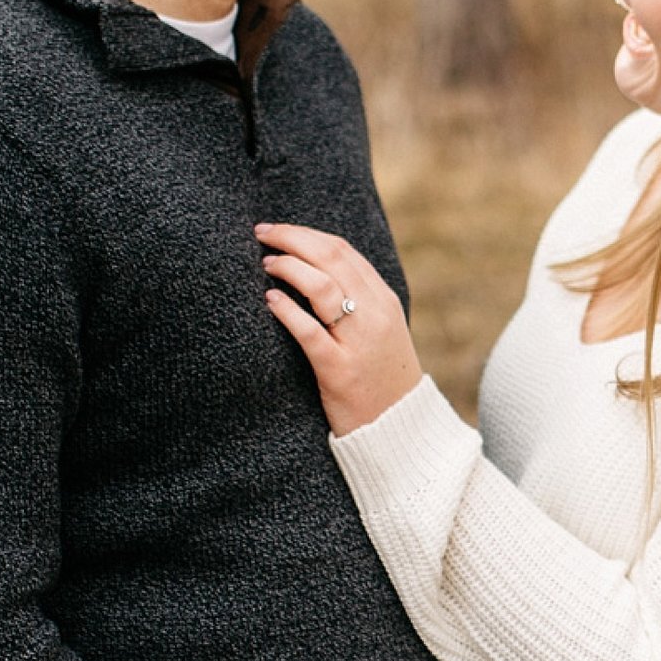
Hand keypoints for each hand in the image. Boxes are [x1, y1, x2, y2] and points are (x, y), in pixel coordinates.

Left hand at [255, 223, 423, 435]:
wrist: (399, 429)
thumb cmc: (380, 378)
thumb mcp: (380, 330)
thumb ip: (357, 300)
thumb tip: (316, 269)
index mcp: (383, 300)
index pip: (342, 251)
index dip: (305, 234)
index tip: (278, 230)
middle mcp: (374, 315)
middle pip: (330, 258)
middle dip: (291, 239)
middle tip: (261, 233)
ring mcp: (358, 342)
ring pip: (322, 286)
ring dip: (288, 267)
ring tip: (266, 265)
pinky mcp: (339, 370)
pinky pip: (310, 332)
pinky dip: (287, 310)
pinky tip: (270, 301)